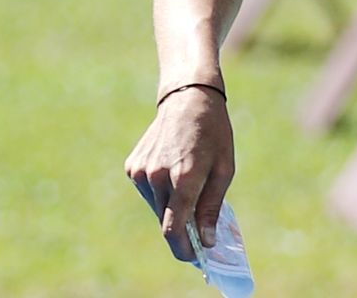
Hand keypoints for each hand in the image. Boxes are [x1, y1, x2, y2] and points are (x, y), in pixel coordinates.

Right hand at [124, 85, 234, 261]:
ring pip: (157, 207)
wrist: (188, 99)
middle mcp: (157, 176)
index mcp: (184, 177)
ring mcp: (141, 171)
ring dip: (172, 206)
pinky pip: (148, 191)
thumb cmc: (214, 134)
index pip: (175, 228)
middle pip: (166, 220)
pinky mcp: (132, 167)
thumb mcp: (224, 169)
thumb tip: (205, 240)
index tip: (193, 257)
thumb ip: (212, 207)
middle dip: (182, 229)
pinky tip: (173, 169)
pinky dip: (161, 191)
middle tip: (198, 227)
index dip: (183, 249)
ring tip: (189, 182)